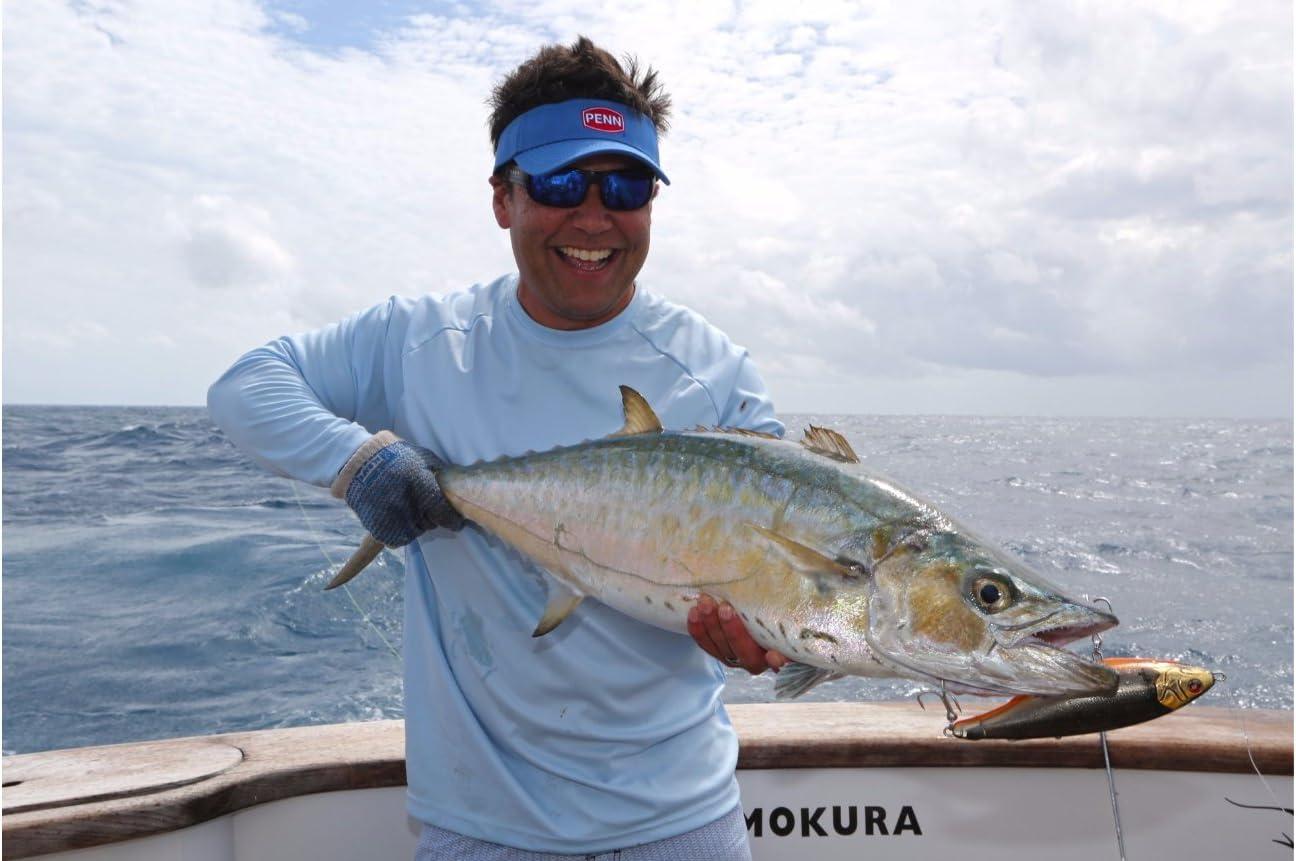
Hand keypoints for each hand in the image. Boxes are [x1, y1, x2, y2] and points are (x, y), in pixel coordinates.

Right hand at [332, 433, 464, 546]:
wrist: (360, 463)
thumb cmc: (397, 457)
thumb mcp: (424, 459)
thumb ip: (440, 476)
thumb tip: (455, 488)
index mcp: (425, 490)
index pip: (446, 516)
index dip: (453, 521)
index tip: (455, 522)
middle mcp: (411, 507)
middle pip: (430, 524)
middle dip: (431, 517)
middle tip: (424, 507)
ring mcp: (394, 520)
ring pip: (414, 532)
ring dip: (416, 525)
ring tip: (409, 511)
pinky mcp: (379, 528)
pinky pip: (396, 540)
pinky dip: (399, 532)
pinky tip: (397, 519)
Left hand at [688, 594, 789, 674]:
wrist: (765, 622)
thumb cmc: (784, 623)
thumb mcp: (792, 625)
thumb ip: (795, 630)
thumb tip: (785, 650)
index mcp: (776, 657)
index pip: (774, 660)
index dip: (774, 659)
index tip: (773, 654)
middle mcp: (754, 662)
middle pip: (740, 650)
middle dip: (730, 629)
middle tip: (724, 607)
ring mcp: (734, 657)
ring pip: (719, 647)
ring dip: (710, 625)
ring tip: (704, 603)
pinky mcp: (719, 650)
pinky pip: (706, 644)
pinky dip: (698, 630)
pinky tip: (693, 613)